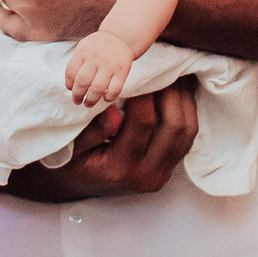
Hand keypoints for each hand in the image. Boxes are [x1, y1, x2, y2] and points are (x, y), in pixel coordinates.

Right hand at [36, 81, 198, 197]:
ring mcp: (160, 174)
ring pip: (186, 133)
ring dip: (184, 101)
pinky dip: (186, 113)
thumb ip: (91, 131)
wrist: (77, 186)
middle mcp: (146, 175)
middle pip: (173, 127)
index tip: (141, 72)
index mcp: (120, 168)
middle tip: (163, 70)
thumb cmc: (70, 163)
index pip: (143, 122)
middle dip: (172, 93)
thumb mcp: (70, 148)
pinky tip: (179, 94)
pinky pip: (186, 139)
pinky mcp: (168, 170)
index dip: (146, 93)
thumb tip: (114, 113)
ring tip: (174, 77)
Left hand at [66, 30, 134, 105]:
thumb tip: (71, 88)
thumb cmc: (97, 47)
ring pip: (98, 88)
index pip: (70, 72)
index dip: (69, 84)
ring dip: (91, 100)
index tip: (71, 89)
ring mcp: (109, 64)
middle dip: (77, 96)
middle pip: (82, 82)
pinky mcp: (122, 71)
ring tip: (88, 104)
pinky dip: (109, 97)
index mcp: (83, 51)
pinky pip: (115, 89)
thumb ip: (76, 64)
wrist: (120, 36)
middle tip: (77, 101)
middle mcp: (95, 58)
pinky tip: (105, 98)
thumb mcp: (83, 48)